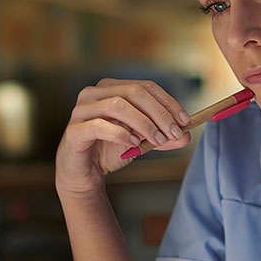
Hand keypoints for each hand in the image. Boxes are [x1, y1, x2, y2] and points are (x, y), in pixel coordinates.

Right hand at [55, 79, 191, 197]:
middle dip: (159, 112)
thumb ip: (161, 137)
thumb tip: (186, 136)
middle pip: (134, 92)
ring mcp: (81, 110)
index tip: (185, 120)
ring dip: (144, 123)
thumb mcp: (141, 142)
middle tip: (174, 132)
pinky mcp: (74, 130)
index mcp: (111, 88)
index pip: (145, 87)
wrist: (83, 173)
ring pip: (118, 105)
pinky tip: (134, 144)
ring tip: (157, 140)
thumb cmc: (109, 150)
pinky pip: (100, 126)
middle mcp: (94, 93)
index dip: (168, 102)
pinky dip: (121, 134)